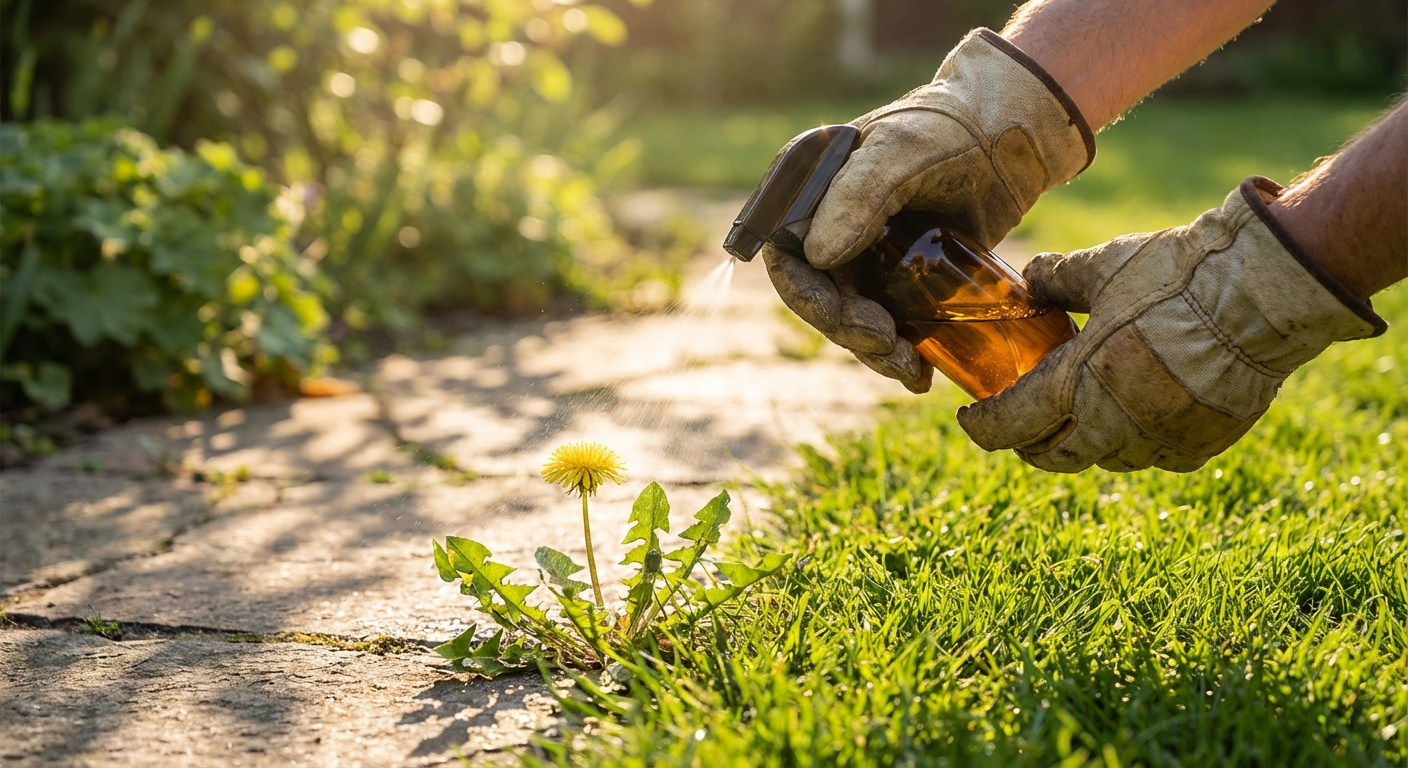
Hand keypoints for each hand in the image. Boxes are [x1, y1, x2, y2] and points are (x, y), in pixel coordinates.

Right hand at [764, 28, 1092, 391]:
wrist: (1013, 137)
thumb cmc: (952, 128)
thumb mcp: (903, 152)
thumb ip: (859, 195)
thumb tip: (817, 256)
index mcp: (808, 189)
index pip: (784, 255)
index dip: (807, 296)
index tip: (850, 319)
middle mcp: (826, 224)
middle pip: (818, 296)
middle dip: (849, 330)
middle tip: (889, 346)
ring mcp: (862, 252)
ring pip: (851, 317)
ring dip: (874, 350)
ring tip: (911, 369)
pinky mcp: (898, 274)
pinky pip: (886, 321)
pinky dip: (899, 350)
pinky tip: (922, 370)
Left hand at [956, 176, 1386, 471]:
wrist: (1264, 295)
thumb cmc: (1179, 276)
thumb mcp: (1105, 267)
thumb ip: (1058, 279)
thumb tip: (1028, 276)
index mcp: (1079, 382)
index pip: (1011, 424)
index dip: (983, 426)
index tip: (969, 419)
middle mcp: (1114, 424)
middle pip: (1054, 455)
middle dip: (1029, 444)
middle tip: (1020, 426)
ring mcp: (1159, 441)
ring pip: (1105, 458)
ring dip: (1084, 443)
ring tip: (1078, 418)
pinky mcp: (1201, 445)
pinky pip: (1155, 456)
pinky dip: (1136, 442)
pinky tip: (1136, 417)